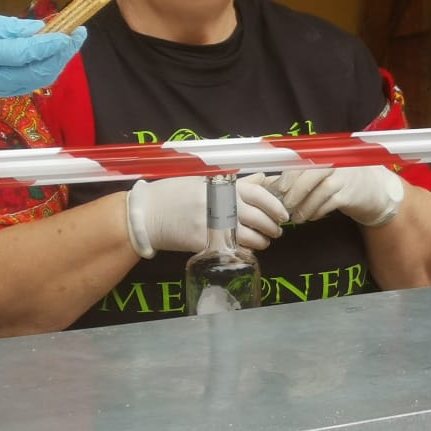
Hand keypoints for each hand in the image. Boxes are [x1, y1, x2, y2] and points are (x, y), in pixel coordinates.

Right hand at [0, 13, 85, 114]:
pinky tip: (61, 52)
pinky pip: (39, 81)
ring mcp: (8, 88)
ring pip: (43, 78)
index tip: (68, 32)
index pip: (24, 53)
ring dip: (62, 59)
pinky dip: (54, 66)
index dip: (49, 44)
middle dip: (64, 52)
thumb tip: (39, 28)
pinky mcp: (13, 92)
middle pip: (40, 69)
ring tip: (74, 39)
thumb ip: (9, 27)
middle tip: (79, 31)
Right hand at [125, 175, 287, 257]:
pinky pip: (233, 248)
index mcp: (221, 186)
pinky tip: (247, 251)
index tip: (283, 214)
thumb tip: (262, 179)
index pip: (258, 194)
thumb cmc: (174, 194)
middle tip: (276, 232)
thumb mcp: (203, 181)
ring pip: (249, 236)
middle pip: (258, 217)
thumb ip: (234, 183)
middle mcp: (221, 203)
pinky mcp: (205, 242)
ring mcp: (213, 224)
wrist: (147, 213)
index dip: (275, 206)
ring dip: (261, 241)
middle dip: (272, 227)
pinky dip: (244, 251)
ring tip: (263, 242)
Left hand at [272, 165, 405, 227]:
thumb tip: (274, 184)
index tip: (279, 188)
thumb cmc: (344, 182)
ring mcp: (345, 178)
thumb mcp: (325, 174)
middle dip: (294, 191)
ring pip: (319, 191)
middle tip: (285, 205)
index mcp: (327, 154)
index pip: (303, 160)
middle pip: (310, 174)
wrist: (376, 193)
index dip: (289, 175)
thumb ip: (302, 175)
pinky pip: (329, 204)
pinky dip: (317, 212)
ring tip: (296, 217)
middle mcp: (336, 162)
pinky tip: (311, 217)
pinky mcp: (350, 194)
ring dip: (304, 206)